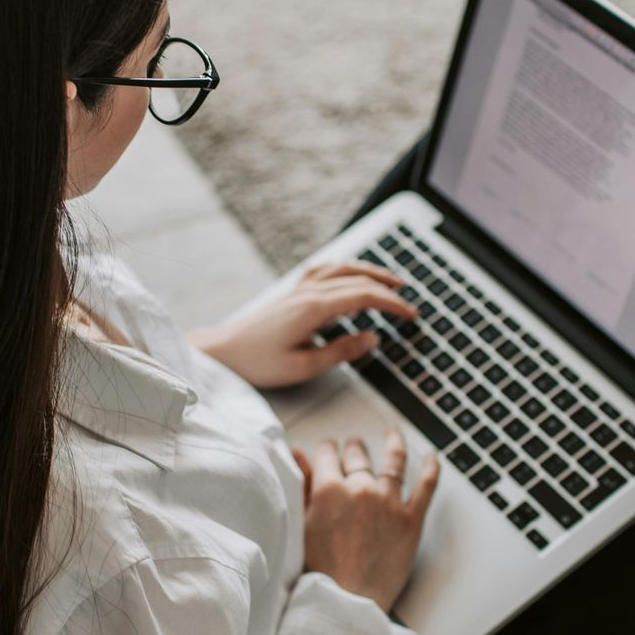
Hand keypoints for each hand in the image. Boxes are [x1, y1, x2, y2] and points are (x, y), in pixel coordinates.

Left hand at [186, 260, 416, 387]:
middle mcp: (307, 292)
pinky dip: (344, 268)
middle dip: (388, 288)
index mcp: (314, 308)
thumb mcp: (304, 366)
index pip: (364, 296)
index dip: (392, 304)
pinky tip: (350, 274)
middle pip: (357, 279)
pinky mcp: (291, 292)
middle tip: (409, 302)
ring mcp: (298, 288)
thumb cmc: (258, 362)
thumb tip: (372, 338)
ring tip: (390, 281)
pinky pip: (324, 270)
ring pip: (341, 268)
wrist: (223, 351)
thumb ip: (342, 351)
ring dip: (369, 271)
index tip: (411, 314)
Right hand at [291, 426, 439, 613]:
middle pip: (358, 455)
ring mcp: (389, 502)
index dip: (327, 450)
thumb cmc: (319, 570)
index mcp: (329, 488)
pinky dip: (432, 469)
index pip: (328, 454)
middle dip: (354, 448)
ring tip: (393, 434)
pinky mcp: (411, 520)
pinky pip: (426, 487)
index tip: (328, 450)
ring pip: (393, 460)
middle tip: (354, 447)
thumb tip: (298, 453)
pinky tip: (433, 457)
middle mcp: (360, 488)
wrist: (346, 604)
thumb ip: (302, 484)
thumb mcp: (302, 523)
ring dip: (393, 442)